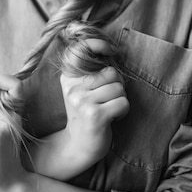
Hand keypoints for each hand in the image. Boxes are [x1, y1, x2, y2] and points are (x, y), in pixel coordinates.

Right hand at [60, 38, 129, 167]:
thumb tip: (111, 51)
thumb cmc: (86, 113)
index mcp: (68, 78)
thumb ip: (91, 72)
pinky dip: (123, 111)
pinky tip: (111, 117)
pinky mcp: (95, 116)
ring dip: (120, 99)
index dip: (100, 44)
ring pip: (119, 88)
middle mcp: (73, 88)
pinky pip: (123, 103)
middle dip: (117, 85)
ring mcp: (82, 102)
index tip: (111, 50)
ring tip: (108, 108)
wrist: (78, 146)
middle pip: (111, 72)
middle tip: (107, 98)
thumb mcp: (81, 89)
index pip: (82, 49)